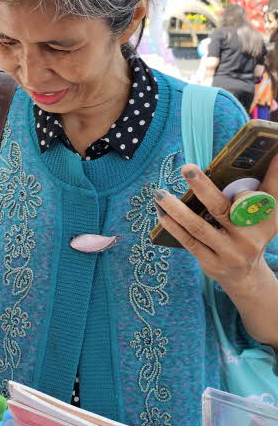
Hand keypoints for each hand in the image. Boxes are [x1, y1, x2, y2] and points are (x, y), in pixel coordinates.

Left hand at [154, 161, 277, 293]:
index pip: (269, 192)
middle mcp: (248, 237)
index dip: (274, 172)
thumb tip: (263, 155)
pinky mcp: (211, 263)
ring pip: (198, 226)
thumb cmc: (250, 234)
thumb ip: (263, 187)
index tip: (273, 150)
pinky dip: (173, 226)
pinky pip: (189, 241)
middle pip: (221, 207)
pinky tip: (161, 213)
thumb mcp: (263, 215)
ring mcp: (229, 252)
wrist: (245, 276)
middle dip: (202, 186)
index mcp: (264, 219)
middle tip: (186, 168)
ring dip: (176, 208)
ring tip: (160, 193)